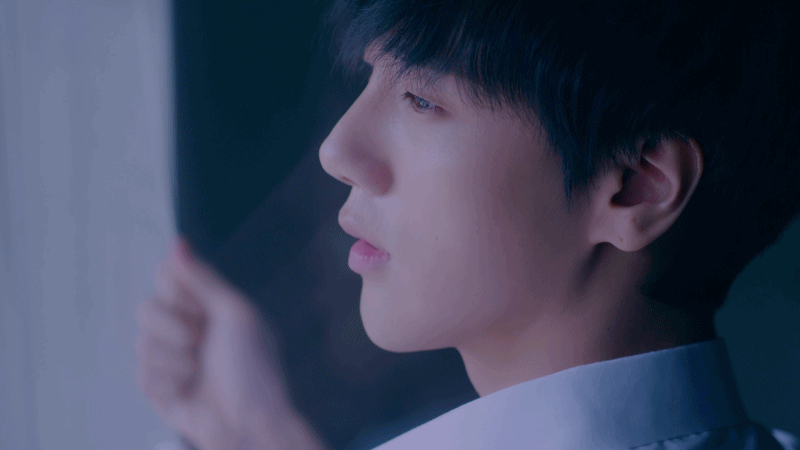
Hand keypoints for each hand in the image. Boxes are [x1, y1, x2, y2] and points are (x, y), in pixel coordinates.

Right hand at [135, 237, 323, 449]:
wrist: (249, 424)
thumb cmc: (254, 369)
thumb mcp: (235, 314)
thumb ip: (201, 278)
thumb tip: (176, 241)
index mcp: (207, 305)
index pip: (168, 276)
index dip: (178, 291)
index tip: (201, 308)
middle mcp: (186, 327)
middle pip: (147, 307)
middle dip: (174, 327)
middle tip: (201, 342)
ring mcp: (170, 358)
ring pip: (142, 342)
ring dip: (175, 359)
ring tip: (200, 371)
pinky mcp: (158, 387)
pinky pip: (142, 373)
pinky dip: (168, 381)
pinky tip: (189, 390)